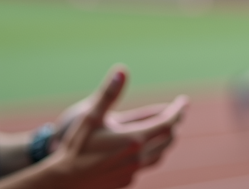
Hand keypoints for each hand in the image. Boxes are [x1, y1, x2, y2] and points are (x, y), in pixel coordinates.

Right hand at [47, 66, 188, 187]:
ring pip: (160, 154)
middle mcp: (138, 157)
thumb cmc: (76, 146)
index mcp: (134, 138)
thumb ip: (109, 93)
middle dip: (174, 124)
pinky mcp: (127, 180)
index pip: (167, 123)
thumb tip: (122, 70)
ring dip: (166, 140)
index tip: (184, 102)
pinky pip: (146, 165)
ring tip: (166, 130)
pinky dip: (151, 153)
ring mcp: (134, 171)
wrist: (65, 181)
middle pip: (168, 139)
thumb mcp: (91, 116)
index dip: (177, 111)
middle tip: (177, 112)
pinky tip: (144, 149)